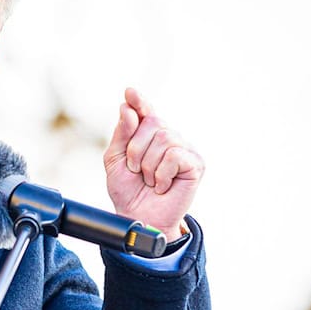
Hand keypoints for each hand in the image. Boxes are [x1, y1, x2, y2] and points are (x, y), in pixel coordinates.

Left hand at [103, 88, 203, 241]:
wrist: (138, 217)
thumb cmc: (128, 190)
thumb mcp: (115, 160)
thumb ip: (121, 134)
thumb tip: (127, 108)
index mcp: (148, 135)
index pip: (145, 111)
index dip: (139, 101)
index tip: (130, 92)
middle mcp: (168, 138)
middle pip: (152, 123)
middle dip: (136, 149)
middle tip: (136, 170)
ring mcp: (184, 149)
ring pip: (163, 139)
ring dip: (148, 165)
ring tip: (150, 180)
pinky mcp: (195, 164)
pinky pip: (174, 156)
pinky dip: (162, 174)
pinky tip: (163, 185)